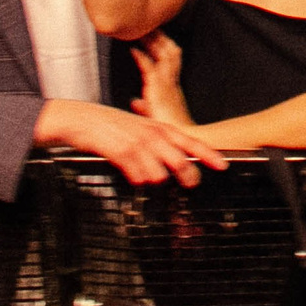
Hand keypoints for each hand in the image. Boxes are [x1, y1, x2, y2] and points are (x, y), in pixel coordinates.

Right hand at [35, 99, 224, 187]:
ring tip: (150, 180)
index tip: (223, 165)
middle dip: (188, 176)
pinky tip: (134, 178)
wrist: (82, 120)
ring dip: (157, 180)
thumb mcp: (139, 128)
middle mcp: (152, 134)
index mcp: (159, 128)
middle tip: (191, 186)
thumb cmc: (111, 126)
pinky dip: (139, 179)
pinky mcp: (122, 152)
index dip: (208, 154)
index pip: (190, 141)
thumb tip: (172, 163)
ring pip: (160, 172)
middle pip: (180, 160)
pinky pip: (138, 174)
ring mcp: (138, 143)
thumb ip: (156, 143)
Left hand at [130, 31, 194, 128]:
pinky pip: (152, 69)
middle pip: (171, 52)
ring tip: (141, 29)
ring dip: (153, 42)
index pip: (171, 61)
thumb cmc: (172, 134)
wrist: (183, 142)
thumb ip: (146, 107)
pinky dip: (142, 58)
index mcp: (173, 89)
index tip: (154, 35)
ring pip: (164, 55)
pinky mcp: (160, 91)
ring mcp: (168, 85)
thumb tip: (136, 102)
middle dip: (161, 37)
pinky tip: (133, 50)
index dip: (163, 47)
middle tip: (150, 23)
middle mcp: (173, 83)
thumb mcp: (158, 118)